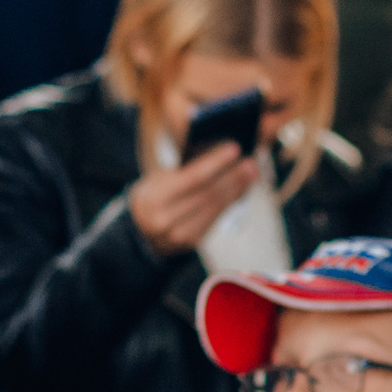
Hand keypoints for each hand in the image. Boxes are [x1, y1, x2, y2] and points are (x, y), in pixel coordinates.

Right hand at [127, 141, 253, 255]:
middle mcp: (165, 220)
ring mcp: (179, 235)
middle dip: (232, 177)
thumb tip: (219, 154)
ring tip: (251, 173)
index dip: (216, 162)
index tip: (235, 149)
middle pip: (208, 194)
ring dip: (237, 189)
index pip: (192, 178)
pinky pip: (216, 218)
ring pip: (215, 207)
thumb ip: (184, 170)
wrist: (141, 229)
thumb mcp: (159, 178)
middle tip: (250, 162)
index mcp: (155, 198)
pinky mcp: (191, 242)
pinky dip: (230, 201)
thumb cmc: (154, 194)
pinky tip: (241, 189)